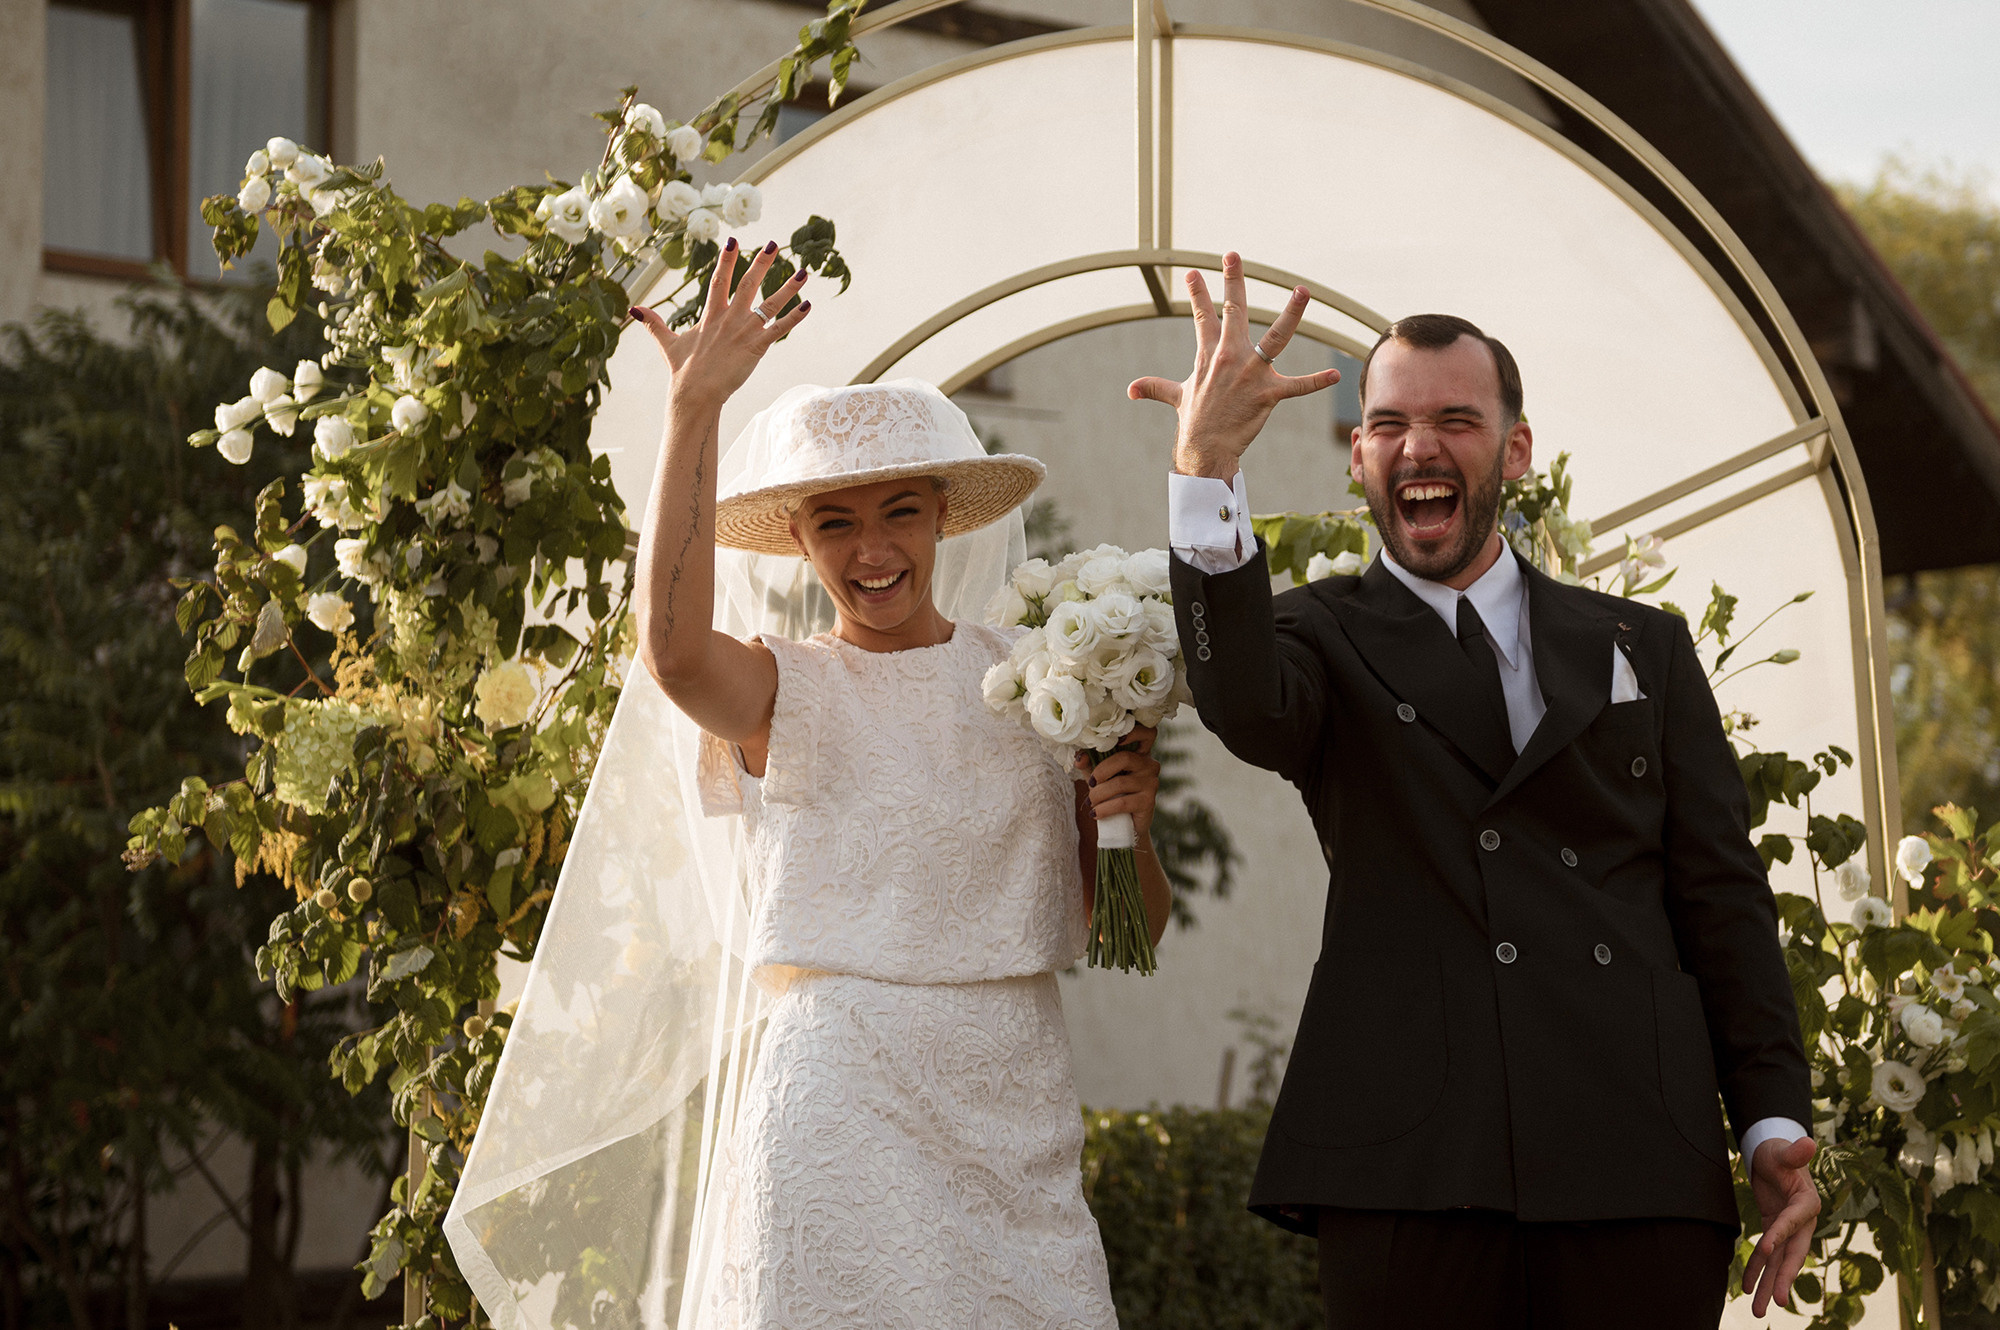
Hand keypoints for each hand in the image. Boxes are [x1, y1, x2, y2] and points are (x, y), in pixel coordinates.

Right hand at [630, 238, 809, 407]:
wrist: (695, 393)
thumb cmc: (682, 370)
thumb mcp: (667, 343)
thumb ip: (654, 323)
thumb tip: (634, 309)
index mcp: (711, 314)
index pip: (719, 279)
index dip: (726, 259)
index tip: (733, 240)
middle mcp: (730, 318)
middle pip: (749, 284)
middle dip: (761, 263)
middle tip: (774, 244)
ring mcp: (744, 331)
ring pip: (770, 304)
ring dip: (788, 287)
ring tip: (803, 272)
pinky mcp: (756, 347)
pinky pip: (779, 329)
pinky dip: (795, 317)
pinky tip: (807, 304)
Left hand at [1076, 726, 1160, 840]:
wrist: (1124, 826)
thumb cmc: (1111, 794)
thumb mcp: (1098, 776)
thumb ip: (1089, 763)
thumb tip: (1079, 758)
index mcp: (1139, 753)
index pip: (1148, 733)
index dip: (1135, 731)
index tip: (1117, 740)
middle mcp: (1149, 765)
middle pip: (1125, 758)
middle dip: (1101, 770)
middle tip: (1091, 783)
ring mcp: (1151, 783)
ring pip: (1120, 783)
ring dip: (1099, 794)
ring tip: (1091, 803)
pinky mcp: (1149, 802)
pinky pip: (1122, 802)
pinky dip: (1104, 809)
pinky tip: (1095, 813)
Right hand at [1126, 252, 1341, 477]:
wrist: (1204, 449)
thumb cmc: (1193, 422)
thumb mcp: (1175, 397)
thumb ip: (1155, 388)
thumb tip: (1130, 390)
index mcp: (1209, 355)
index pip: (1201, 316)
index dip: (1196, 293)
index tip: (1192, 273)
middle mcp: (1229, 357)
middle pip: (1234, 310)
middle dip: (1233, 281)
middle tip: (1233, 255)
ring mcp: (1250, 374)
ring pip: (1276, 337)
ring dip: (1292, 313)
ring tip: (1302, 291)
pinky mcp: (1267, 394)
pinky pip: (1297, 386)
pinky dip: (1317, 381)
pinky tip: (1336, 374)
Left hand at [1744, 1136, 1819, 1315]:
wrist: (1776, 1156)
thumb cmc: (1780, 1152)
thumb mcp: (1783, 1151)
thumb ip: (1794, 1152)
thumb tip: (1807, 1141)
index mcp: (1807, 1203)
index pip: (1793, 1221)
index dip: (1780, 1234)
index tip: (1765, 1248)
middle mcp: (1802, 1222)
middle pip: (1793, 1253)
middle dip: (1784, 1278)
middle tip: (1778, 1302)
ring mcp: (1789, 1229)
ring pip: (1779, 1261)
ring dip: (1769, 1285)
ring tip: (1758, 1311)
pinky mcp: (1775, 1230)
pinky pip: (1766, 1255)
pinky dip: (1756, 1270)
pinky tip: (1747, 1288)